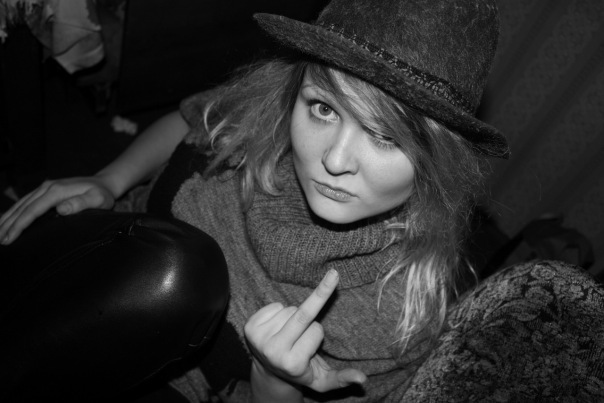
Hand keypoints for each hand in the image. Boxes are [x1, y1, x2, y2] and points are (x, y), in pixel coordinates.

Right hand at [0, 176, 115, 244]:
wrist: (103, 183)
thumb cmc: (102, 194)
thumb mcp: (98, 199)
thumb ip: (81, 203)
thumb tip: (62, 209)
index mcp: (57, 191)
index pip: (33, 210)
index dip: (20, 224)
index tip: (10, 238)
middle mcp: (47, 187)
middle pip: (22, 207)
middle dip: (8, 225)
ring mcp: (45, 187)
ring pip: (20, 204)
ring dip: (7, 219)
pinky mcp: (45, 190)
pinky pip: (25, 202)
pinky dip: (13, 212)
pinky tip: (6, 221)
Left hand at [244, 270, 366, 396]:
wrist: (269, 372)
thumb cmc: (301, 371)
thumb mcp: (321, 381)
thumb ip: (342, 379)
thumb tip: (363, 378)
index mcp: (292, 363)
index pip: (316, 329)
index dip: (318, 333)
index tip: (312, 347)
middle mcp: (273, 351)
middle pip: (301, 314)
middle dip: (320, 294)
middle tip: (334, 273)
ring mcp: (258, 339)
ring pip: (288, 309)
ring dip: (293, 316)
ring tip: (288, 334)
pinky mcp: (249, 327)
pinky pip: (275, 305)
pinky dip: (280, 312)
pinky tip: (277, 328)